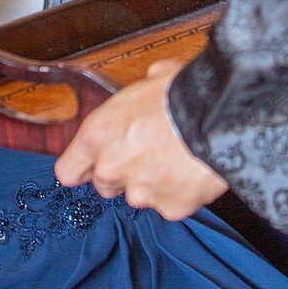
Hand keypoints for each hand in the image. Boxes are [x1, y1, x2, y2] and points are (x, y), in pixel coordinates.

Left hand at [55, 61, 228, 219]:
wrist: (219, 116)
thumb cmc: (183, 92)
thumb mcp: (150, 80)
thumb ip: (137, 94)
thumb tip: (150, 82)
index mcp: (98, 135)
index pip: (68, 171)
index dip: (81, 168)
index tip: (91, 165)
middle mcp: (112, 168)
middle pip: (104, 184)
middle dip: (122, 173)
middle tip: (146, 153)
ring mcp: (141, 193)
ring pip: (138, 196)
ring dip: (150, 183)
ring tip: (175, 159)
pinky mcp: (170, 208)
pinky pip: (169, 204)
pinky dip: (179, 193)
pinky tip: (192, 171)